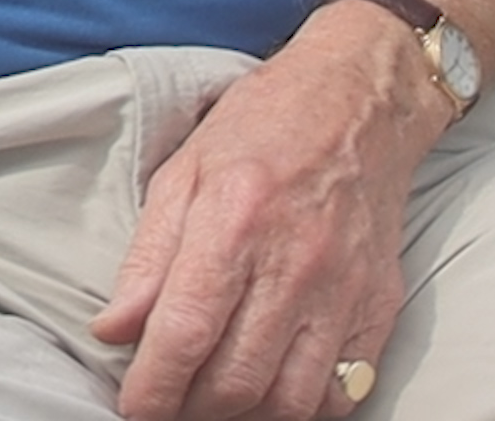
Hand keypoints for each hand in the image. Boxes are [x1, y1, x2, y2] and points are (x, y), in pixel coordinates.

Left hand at [93, 9, 442, 420]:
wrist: (360, 104)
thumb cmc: (260, 130)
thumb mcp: (180, 174)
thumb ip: (147, 257)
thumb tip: (113, 329)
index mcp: (233, 224)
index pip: (186, 333)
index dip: (154, 387)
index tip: (134, 408)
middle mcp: (294, 266)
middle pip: (236, 379)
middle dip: (191, 409)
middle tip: (167, 404)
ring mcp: (345, 292)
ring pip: (290, 399)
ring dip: (244, 415)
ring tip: (212, 404)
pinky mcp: (380, 307)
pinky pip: (343, 390)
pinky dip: (303, 407)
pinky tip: (271, 392)